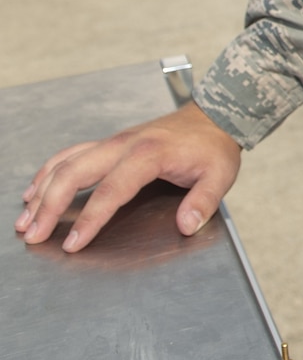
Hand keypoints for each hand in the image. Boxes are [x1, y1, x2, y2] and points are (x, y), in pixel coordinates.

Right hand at [15, 102, 241, 251]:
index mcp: (148, 154)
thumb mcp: (220, 175)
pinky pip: (71, 154)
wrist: (213, 116)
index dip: (89, 219)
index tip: (73, 243)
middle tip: (34, 234)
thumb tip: (186, 225)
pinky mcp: (109, 142)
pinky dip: (49, 171)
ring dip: (42, 190)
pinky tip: (35, 189)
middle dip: (50, 206)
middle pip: (74, 173)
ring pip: (66, 163)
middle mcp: (123, 144)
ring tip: (25, 218)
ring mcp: (113, 141)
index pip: (111, 191)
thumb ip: (203, 201)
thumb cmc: (213, 147)